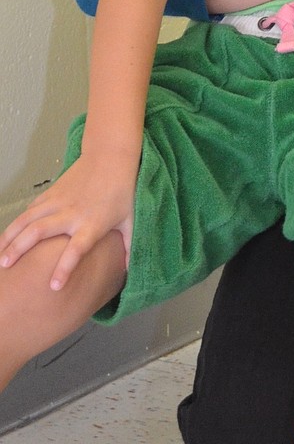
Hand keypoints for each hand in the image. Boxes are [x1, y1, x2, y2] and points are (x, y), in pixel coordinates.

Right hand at [0, 156, 134, 290]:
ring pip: (27, 219)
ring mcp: (58, 201)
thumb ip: (129, 246)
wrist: (111, 157)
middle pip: (39, 232)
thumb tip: (131, 271)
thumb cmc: (123, 190)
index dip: (65, 268)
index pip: (77, 249)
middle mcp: (71, 214)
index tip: (54, 286)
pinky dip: (17, 222)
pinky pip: (30, 208)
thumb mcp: (130, 220)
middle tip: (5, 266)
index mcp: (92, 224)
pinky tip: (8, 235)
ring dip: (10, 235)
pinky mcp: (51, 192)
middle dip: (19, 249)